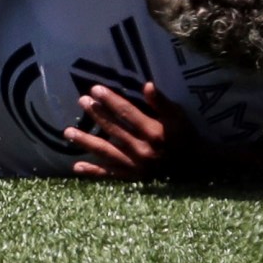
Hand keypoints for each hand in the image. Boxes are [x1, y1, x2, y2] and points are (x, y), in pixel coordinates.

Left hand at [66, 81, 192, 180]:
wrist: (195, 166)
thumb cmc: (185, 136)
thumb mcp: (178, 116)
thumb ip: (161, 102)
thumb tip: (147, 84)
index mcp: (153, 132)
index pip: (127, 113)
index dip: (111, 100)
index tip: (95, 89)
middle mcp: (142, 150)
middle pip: (114, 130)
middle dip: (97, 114)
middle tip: (81, 101)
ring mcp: (136, 166)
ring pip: (107, 152)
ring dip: (86, 141)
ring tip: (67, 132)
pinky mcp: (133, 178)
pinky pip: (110, 175)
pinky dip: (94, 171)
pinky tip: (77, 166)